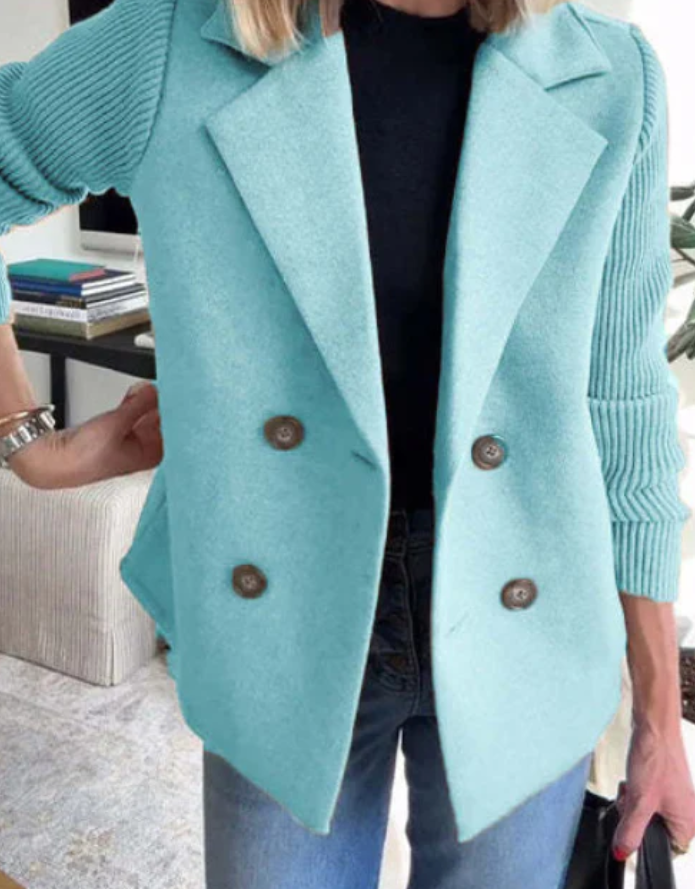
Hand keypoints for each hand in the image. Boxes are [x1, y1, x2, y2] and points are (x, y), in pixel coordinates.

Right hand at [7, 381, 162, 488]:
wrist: (54, 460)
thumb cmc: (84, 458)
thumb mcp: (117, 424)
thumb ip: (139, 403)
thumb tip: (156, 388)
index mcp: (154, 455)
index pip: (176, 429)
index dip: (178, 409)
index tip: (177, 392)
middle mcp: (148, 449)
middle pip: (165, 419)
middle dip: (162, 401)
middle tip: (160, 385)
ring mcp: (135, 439)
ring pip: (151, 413)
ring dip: (147, 399)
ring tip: (140, 392)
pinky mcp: (122, 430)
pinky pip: (136, 411)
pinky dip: (135, 401)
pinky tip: (133, 395)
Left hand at [612, 716, 694, 859]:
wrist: (654, 726)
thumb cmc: (655, 758)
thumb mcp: (639, 802)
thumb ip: (630, 831)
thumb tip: (623, 853)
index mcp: (687, 822)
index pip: (667, 850)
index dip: (646, 840)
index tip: (633, 827)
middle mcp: (685, 810)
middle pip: (653, 829)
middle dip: (636, 818)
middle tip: (631, 802)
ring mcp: (675, 795)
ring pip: (647, 812)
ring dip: (634, 802)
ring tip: (632, 788)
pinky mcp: (663, 782)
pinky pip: (646, 796)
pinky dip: (635, 790)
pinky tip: (632, 779)